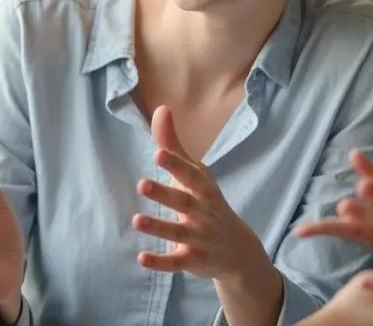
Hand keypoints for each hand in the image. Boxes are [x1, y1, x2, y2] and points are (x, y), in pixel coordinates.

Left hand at [132, 105, 269, 282]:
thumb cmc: (207, 202)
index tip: (158, 152)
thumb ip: (173, 145)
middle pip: (184, 203)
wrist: (236, 248)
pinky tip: (141, 258)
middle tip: (142, 183)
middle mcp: (204, 213)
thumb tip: (161, 109)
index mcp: (204, 189)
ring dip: (158, 228)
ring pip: (178, 233)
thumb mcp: (195, 174)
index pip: (191, 175)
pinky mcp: (193, 261)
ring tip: (136, 220)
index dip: (176, 165)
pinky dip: (160, 262)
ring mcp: (200, 238)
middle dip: (165, 194)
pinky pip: (176, 263)